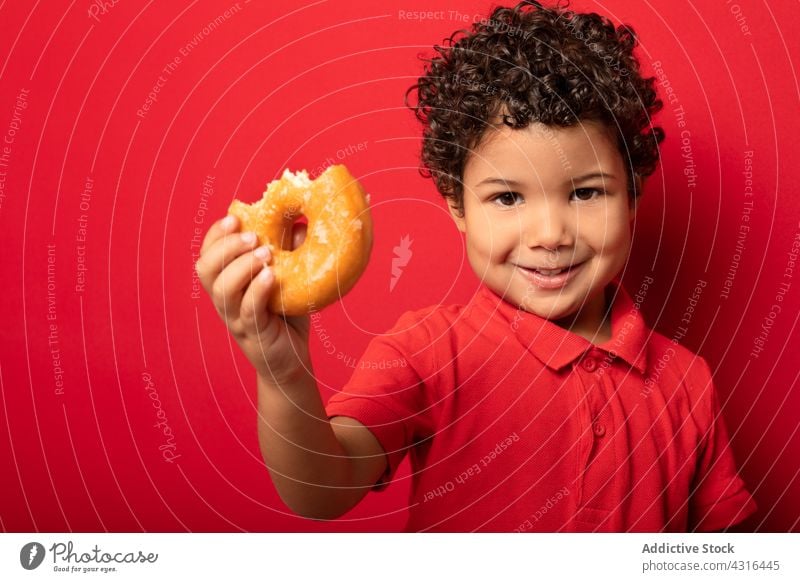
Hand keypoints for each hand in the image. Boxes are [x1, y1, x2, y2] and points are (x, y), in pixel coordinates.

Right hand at [195, 214, 310, 382]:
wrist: (293, 360)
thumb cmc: (287, 315)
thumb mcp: (289, 277)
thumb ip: (291, 250)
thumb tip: (302, 220)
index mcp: (227, 283)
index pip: (207, 254)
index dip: (215, 235)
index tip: (234, 217)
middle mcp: (225, 300)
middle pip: (205, 269)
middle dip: (225, 246)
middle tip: (253, 237)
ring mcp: (236, 318)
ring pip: (222, 290)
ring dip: (241, 266)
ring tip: (266, 254)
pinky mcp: (254, 334)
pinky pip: (248, 311)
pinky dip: (257, 290)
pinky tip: (271, 276)